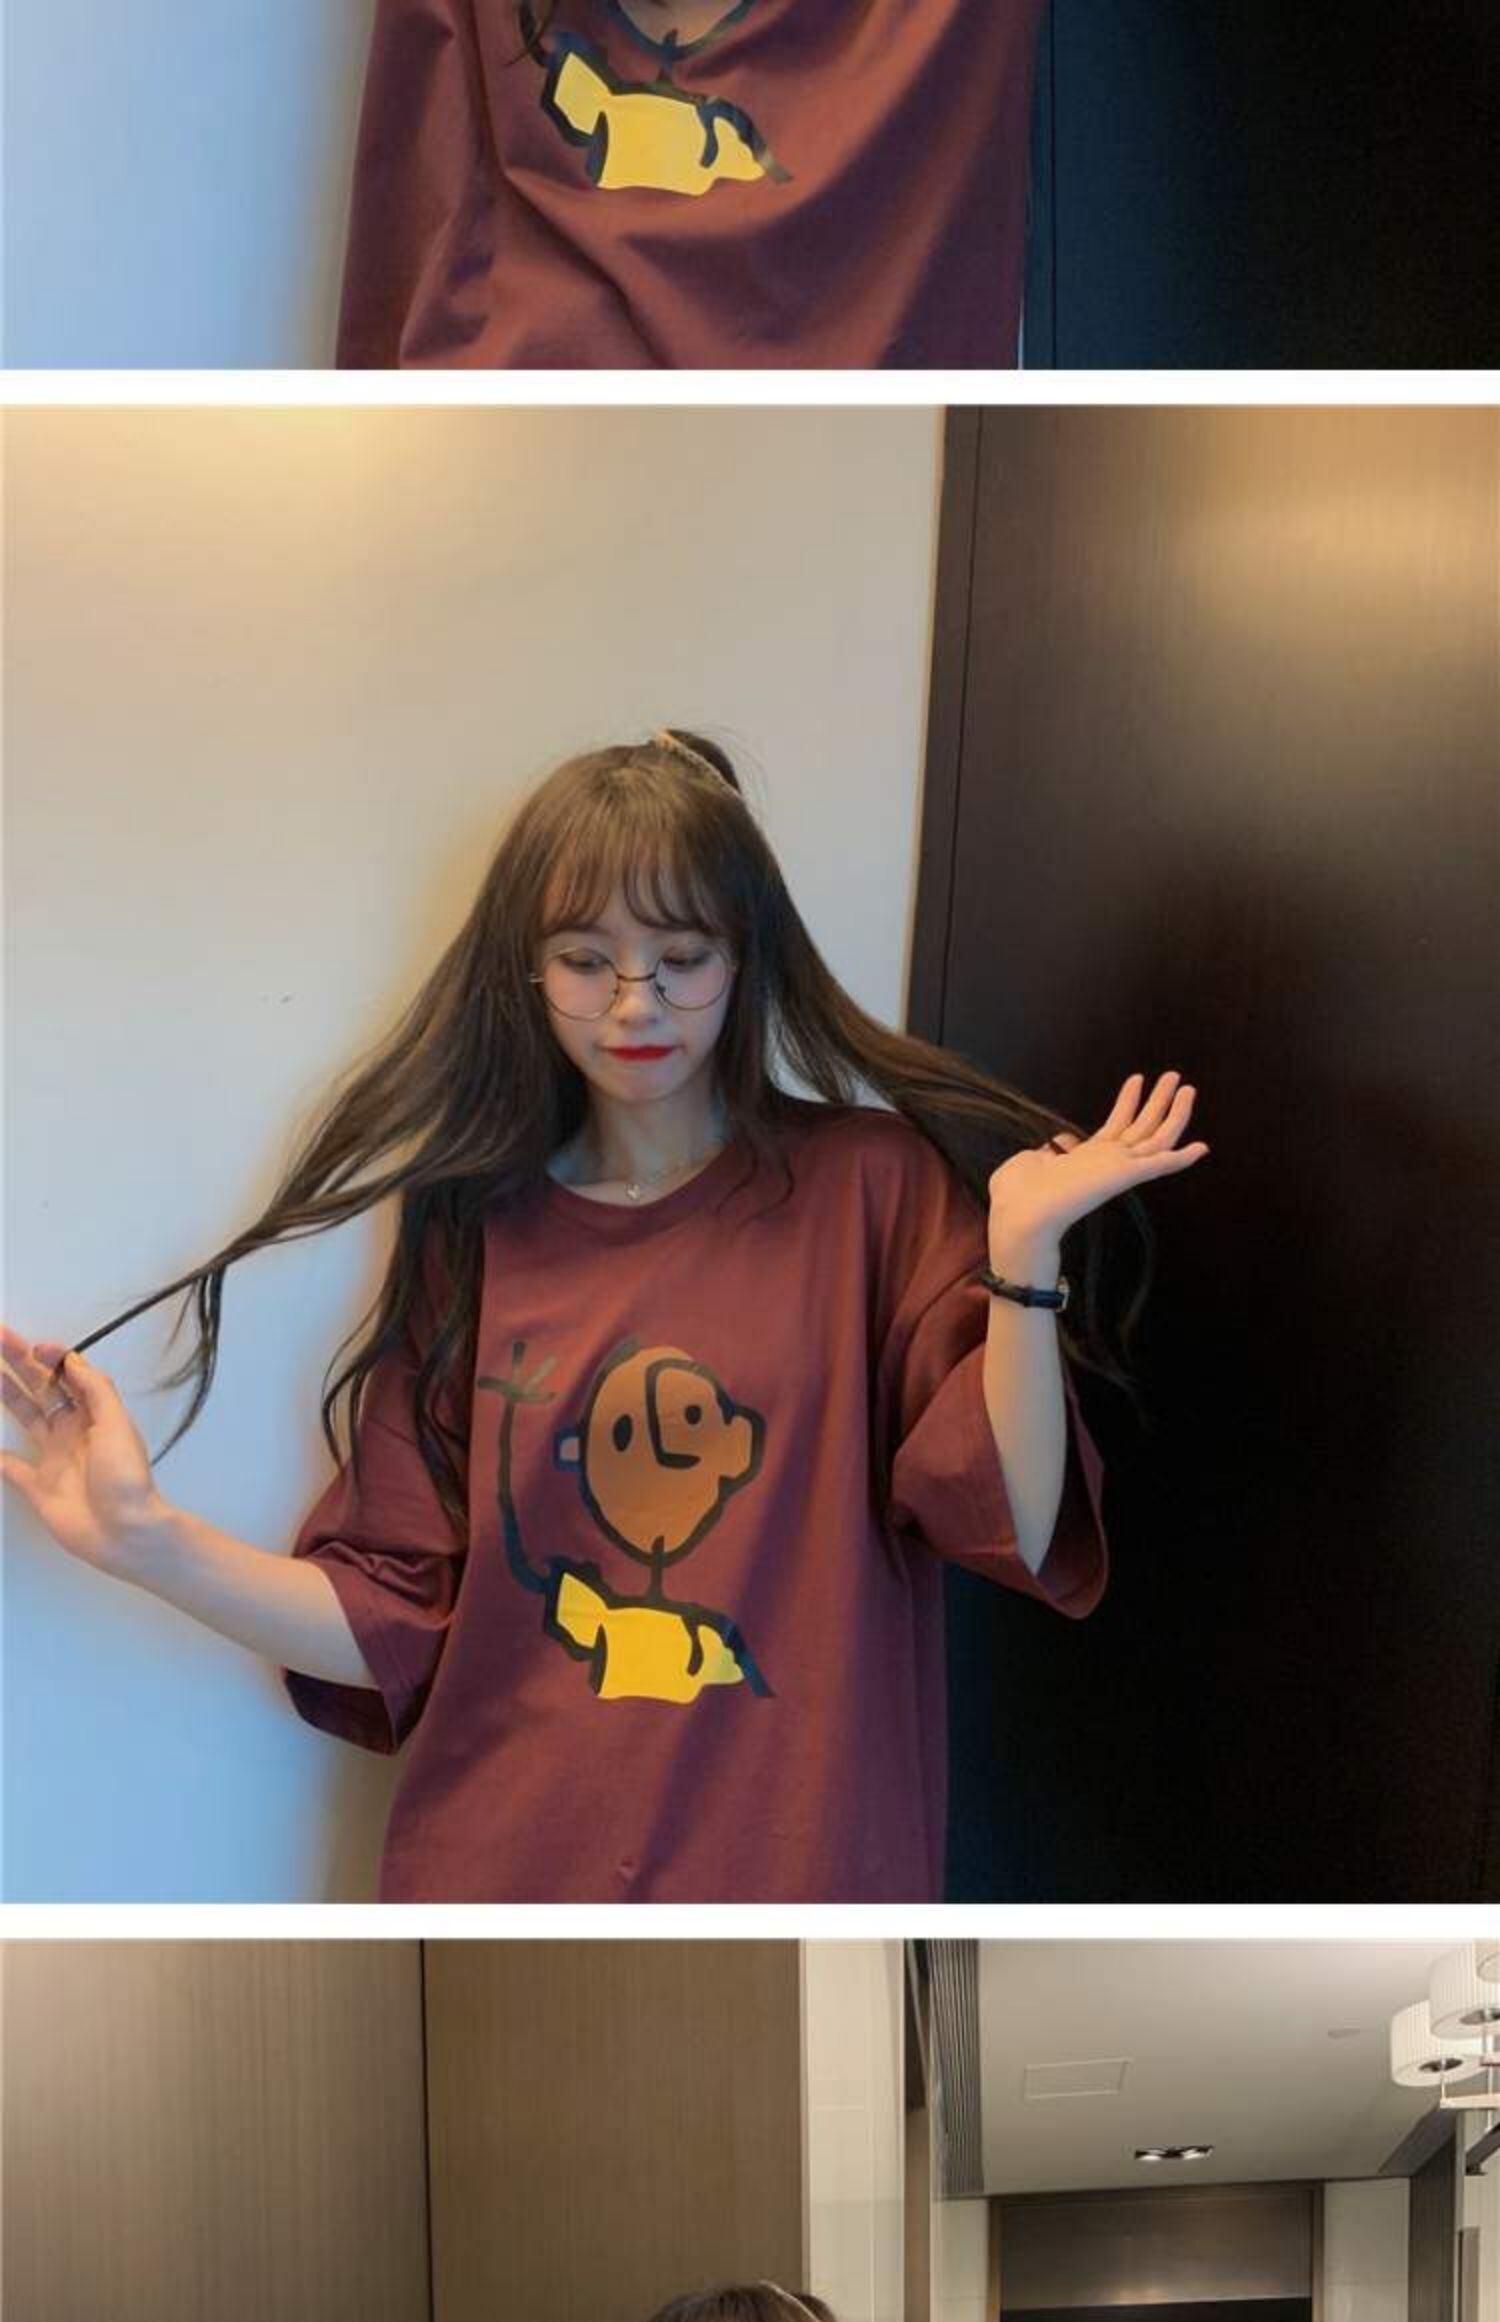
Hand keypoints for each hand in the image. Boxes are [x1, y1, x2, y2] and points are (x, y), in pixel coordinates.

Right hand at [0, 1328, 166, 1569]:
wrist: (125, 1532)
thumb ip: (94, 1389)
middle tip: (1, 1338)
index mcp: (94, 1415)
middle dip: (22, 1363)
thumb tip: (71, 1360)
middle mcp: (73, 1432)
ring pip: (27, 1418)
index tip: (34, 1346)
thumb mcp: (116, 1423)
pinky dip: (0, 1458)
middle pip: (43, 1390)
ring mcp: (55, 1458)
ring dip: (10, 1394)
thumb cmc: (126, 1479)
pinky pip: (14, 1468)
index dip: (52, 1357)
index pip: (70, 1376)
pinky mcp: (39, 1488)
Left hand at [987, 1070, 1209, 1254]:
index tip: (1136, 1080)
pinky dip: (1181, 1158)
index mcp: (1087, 1158)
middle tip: (1174, 1076)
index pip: (1116, 1127)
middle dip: (1159, 1101)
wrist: (1021, 1213)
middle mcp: (1108, 1162)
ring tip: (1185, 1085)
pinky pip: (1159, 1164)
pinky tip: (1201, 1147)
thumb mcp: (1033, 1161)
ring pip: (1156, 1137)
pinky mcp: (1125, 1175)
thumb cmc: (1019, 1194)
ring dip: (1173, 1112)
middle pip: (1144, 1127)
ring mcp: (1118, 1168)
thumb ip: (1052, 1149)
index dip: (1128, 1102)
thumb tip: (1064, 1141)